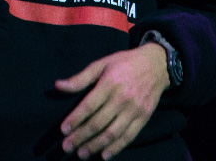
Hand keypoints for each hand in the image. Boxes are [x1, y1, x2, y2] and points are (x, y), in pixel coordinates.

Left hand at [55, 43, 170, 158]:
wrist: (156, 65)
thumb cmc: (124, 63)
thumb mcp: (102, 64)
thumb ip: (80, 78)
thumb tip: (58, 85)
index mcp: (110, 83)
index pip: (89, 105)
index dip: (75, 119)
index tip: (63, 130)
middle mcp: (122, 98)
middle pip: (98, 122)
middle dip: (80, 137)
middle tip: (66, 147)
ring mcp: (134, 109)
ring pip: (112, 133)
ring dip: (95, 145)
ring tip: (81, 154)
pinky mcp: (144, 117)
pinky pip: (129, 136)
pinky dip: (116, 148)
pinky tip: (104, 155)